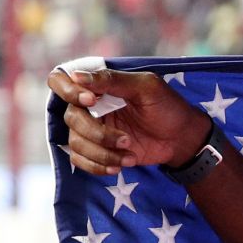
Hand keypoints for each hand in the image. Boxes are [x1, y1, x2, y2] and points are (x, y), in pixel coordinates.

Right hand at [47, 66, 210, 176]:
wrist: (182, 138)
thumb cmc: (167, 107)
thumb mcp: (146, 87)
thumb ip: (113, 80)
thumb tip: (77, 76)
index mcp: (97, 85)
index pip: (60, 81)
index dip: (68, 91)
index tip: (91, 100)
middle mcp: (88, 107)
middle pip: (71, 118)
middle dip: (97, 133)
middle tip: (126, 139)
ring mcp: (92, 130)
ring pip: (75, 142)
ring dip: (102, 153)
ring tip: (129, 155)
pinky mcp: (97, 151)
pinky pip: (79, 160)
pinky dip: (97, 166)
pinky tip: (119, 166)